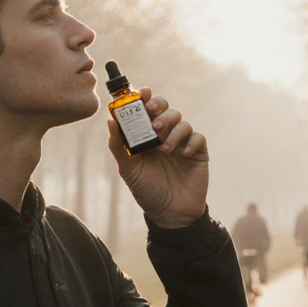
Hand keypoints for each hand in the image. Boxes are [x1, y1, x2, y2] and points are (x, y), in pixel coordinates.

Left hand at [106, 87, 207, 228]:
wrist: (170, 214)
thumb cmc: (147, 191)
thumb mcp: (128, 169)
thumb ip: (118, 146)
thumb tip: (110, 121)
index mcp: (145, 136)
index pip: (145, 109)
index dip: (144, 97)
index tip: (142, 92)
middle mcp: (164, 135)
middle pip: (165, 108)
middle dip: (159, 106)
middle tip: (153, 114)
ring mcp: (181, 142)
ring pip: (181, 120)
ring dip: (172, 128)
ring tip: (164, 147)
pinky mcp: (197, 152)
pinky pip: (197, 136)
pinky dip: (190, 141)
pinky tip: (182, 154)